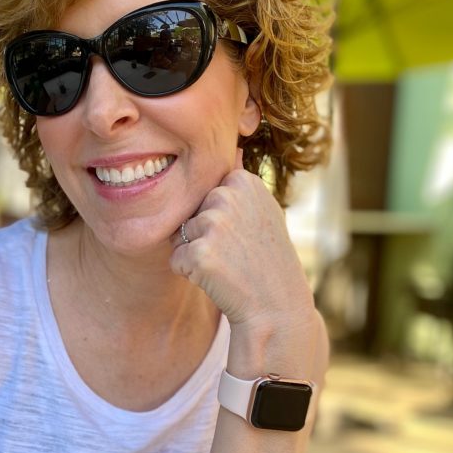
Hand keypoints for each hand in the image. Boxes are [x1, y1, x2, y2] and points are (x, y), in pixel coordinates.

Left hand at [169, 160, 314, 333]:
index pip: (204, 193)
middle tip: (236, 253)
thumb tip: (235, 146)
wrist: (276, 306)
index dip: (218, 219)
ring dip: (196, 254)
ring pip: (180, 235)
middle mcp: (228, 196)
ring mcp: (214, 223)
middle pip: (189, 212)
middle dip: (203, 235)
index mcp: (243, 181)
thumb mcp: (262, 211)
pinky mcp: (200, 252)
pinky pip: (175, 259)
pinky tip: (219, 279)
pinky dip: (190, 273)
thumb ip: (241, 184)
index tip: (243, 235)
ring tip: (228, 266)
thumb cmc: (267, 260)